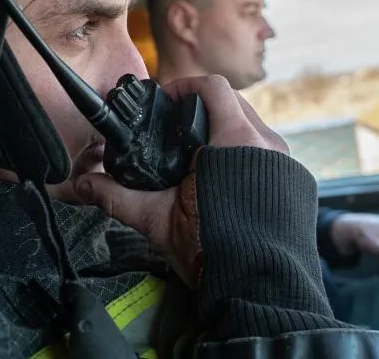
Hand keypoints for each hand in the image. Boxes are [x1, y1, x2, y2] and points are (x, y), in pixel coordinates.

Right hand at [74, 75, 286, 286]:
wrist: (261, 292)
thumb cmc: (213, 253)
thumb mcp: (159, 221)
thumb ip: (119, 197)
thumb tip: (79, 186)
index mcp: (236, 141)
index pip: (213, 88)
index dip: (184, 87)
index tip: (166, 100)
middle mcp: (268, 144)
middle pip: (234, 104)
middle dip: (204, 109)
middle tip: (178, 129)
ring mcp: (288, 163)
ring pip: (254, 129)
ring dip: (227, 133)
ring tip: (200, 157)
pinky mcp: (299, 183)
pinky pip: (270, 155)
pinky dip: (248, 157)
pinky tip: (227, 181)